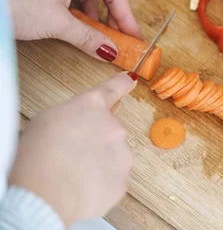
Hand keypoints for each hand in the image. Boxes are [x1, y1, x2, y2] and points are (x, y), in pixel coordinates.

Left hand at [3, 0, 141, 61]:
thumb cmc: (15, 4)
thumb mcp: (57, 25)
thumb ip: (89, 38)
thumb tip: (110, 50)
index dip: (127, 15)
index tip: (132, 35)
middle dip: (115, 10)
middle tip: (120, 32)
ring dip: (97, 9)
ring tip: (97, 31)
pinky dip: (81, 6)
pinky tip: (77, 21)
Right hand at [8, 72, 136, 225]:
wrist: (46, 196)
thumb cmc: (37, 155)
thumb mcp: (45, 121)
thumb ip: (71, 116)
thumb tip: (77, 124)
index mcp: (92, 106)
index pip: (112, 89)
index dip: (121, 84)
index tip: (130, 80)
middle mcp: (114, 126)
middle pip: (108, 129)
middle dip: (94, 139)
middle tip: (70, 154)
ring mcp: (122, 153)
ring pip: (112, 155)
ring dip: (97, 162)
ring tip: (72, 174)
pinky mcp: (123, 180)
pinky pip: (111, 179)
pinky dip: (98, 184)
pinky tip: (80, 189)